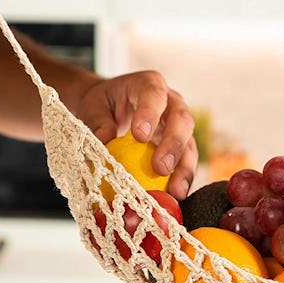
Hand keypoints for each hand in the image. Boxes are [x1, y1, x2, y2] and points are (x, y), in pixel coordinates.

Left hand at [75, 70, 196, 200]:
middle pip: (181, 120)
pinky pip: (187, 163)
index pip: (154, 94)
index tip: (140, 136)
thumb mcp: (93, 108)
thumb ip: (98, 122)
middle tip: (161, 168)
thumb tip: (103, 144)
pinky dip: (182, 180)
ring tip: (176, 191)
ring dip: (184, 168)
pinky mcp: (182, 146)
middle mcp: (171, 102)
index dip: (150, 113)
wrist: (112, 108)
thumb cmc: (102, 106)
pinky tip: (176, 197)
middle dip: (173, 145)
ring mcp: (180, 126)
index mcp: (149, 84)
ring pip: (190, 144)